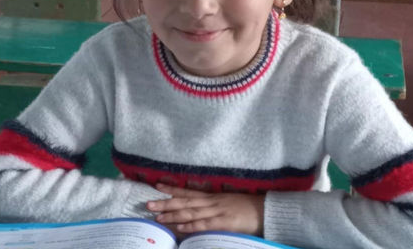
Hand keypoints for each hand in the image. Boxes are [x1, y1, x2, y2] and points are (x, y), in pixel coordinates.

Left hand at [147, 183, 264, 235]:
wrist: (266, 210)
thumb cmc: (248, 208)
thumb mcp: (228, 202)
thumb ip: (214, 205)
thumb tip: (199, 209)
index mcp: (212, 197)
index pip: (188, 191)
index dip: (172, 189)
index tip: (156, 186)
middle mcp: (212, 202)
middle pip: (184, 202)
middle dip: (165, 203)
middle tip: (147, 204)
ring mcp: (217, 211)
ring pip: (190, 212)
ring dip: (172, 215)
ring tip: (157, 217)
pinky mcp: (223, 222)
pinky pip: (204, 224)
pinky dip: (191, 225)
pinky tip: (179, 227)